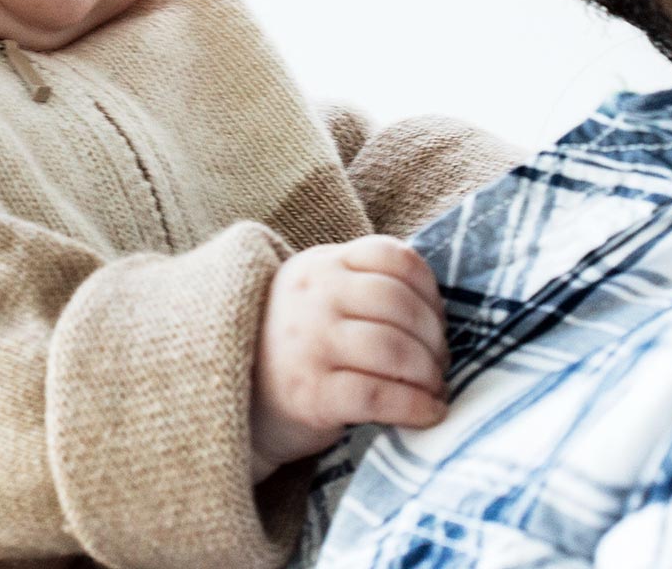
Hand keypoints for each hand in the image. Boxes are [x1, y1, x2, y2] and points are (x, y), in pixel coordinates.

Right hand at [250, 234, 448, 478]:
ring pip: (395, 349)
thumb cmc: (293, 348)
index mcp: (320, 265)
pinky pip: (380, 395)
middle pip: (400, 306)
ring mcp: (308, 344)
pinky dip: (417, 407)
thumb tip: (438, 313)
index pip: (393, 257)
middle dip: (434, 340)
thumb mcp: (317, 298)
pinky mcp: (310, 394)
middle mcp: (312, 297)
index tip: (436, 321)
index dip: (429, 291)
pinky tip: (430, 414)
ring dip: (429, 374)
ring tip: (434, 389)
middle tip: (439, 365)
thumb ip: (363, 287)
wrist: (231, 397)